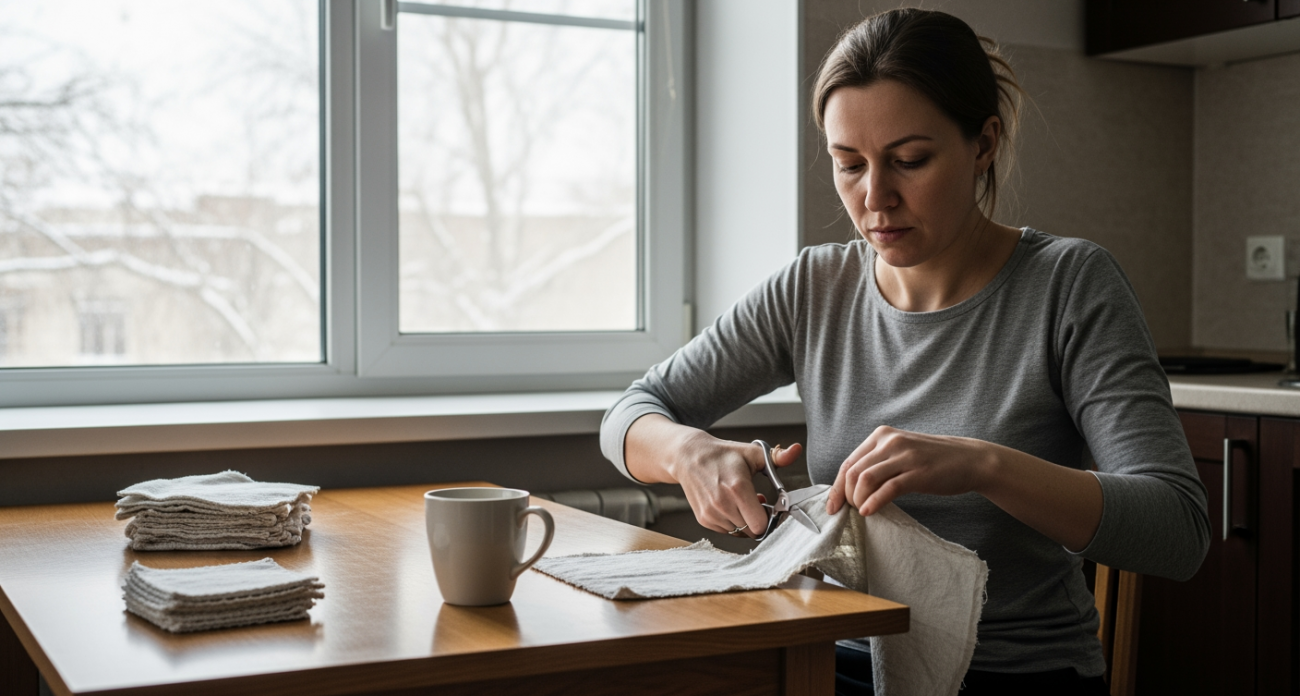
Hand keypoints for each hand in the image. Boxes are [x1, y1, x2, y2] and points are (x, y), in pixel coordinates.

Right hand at [670, 432, 802, 537]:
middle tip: (756, 501)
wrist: (688, 457)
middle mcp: (722, 504)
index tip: (768, 506)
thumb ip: (778, 457)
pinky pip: (726, 530)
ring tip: (741, 502)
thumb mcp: (752, 453)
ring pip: (739, 531)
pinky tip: (730, 505)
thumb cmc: (723, 455)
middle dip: (758, 519)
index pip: (760, 524)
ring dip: (744, 521)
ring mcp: (711, 513)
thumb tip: (796, 450)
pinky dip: (732, 522)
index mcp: (737, 488)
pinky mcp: (703, 519)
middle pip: (751, 529)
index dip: (769, 518)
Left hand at [826, 426, 990, 516]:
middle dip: (846, 496)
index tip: (832, 506)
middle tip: (848, 512)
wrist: (970, 460)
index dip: (837, 487)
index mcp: (882, 436)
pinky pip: (888, 488)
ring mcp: (905, 456)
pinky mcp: (918, 472)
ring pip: (866, 479)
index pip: (849, 462)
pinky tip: (869, 512)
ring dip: (858, 500)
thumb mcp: (901, 453)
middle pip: (853, 472)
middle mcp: (890, 442)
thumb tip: (852, 488)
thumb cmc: (933, 460)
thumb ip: (878, 463)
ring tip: (862, 511)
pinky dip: (874, 502)